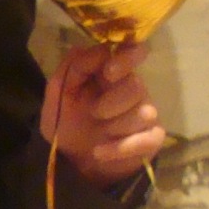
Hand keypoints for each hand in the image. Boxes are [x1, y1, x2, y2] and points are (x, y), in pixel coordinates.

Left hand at [41, 41, 166, 186]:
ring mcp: (144, 115)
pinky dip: (120, 147)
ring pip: (144, 113)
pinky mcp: (150, 140)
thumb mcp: (58, 95)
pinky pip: (147, 140)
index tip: (108, 71)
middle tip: (95, 112)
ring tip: (99, 134)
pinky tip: (100, 151)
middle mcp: (133, 91)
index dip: (127, 57)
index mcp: (112, 74)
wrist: (72, 160)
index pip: (133, 53)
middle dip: (112, 101)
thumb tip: (86, 47)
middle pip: (137, 85)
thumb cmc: (68, 121)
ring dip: (115, 126)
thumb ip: (71, 69)